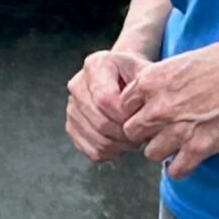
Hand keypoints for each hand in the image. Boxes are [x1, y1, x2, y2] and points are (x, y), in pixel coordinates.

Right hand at [66, 48, 151, 162]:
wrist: (123, 76)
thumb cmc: (136, 75)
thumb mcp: (146, 72)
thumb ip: (146, 88)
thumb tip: (144, 114)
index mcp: (95, 65)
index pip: (105, 99)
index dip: (126, 116)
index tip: (142, 119)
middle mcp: (78, 83)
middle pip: (99, 122)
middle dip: (124, 134)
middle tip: (141, 134)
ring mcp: (72, 105)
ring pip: (95, 138)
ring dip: (118, 146)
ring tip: (133, 140)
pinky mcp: (71, 124)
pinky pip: (89, 149)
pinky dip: (108, 153)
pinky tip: (120, 146)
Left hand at [120, 38, 218, 179]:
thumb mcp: (180, 63)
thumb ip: (158, 83)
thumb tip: (147, 98)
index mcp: (150, 82)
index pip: (123, 107)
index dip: (136, 111)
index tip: (148, 113)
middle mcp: (159, 107)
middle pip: (132, 133)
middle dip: (145, 133)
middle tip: (161, 131)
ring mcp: (178, 129)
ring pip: (151, 154)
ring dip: (163, 151)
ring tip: (178, 144)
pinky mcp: (200, 147)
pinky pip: (176, 170)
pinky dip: (181, 168)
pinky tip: (189, 158)